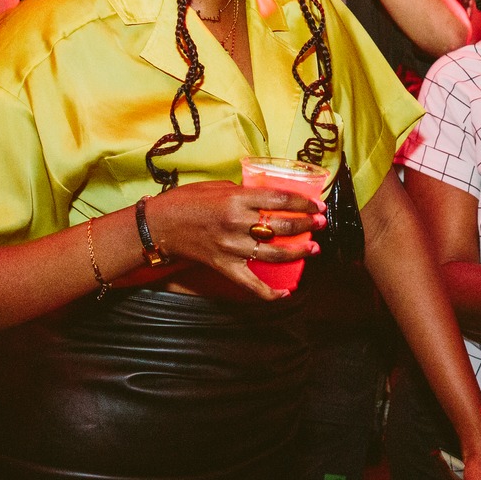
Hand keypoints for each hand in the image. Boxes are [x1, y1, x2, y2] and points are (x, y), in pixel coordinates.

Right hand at [147, 181, 326, 299]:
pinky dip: (269, 292)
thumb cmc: (187, 201)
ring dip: (298, 252)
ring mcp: (232, 247)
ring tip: (313, 248)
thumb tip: (268, 198)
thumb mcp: (219, 186)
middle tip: (321, 224)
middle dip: (307, 225)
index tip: (318, 205)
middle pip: (282, 225)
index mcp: (237, 199)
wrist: (160, 225)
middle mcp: (237, 223)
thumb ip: (245, 193)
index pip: (280, 200)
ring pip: (274, 253)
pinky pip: (251, 284)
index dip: (304, 203)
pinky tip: (286, 293)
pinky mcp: (224, 266)